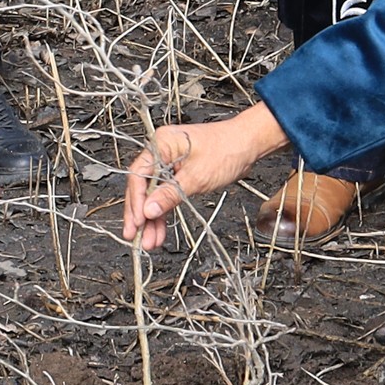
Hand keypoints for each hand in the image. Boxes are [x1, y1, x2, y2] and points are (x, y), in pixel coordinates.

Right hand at [120, 104, 288, 248]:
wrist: (249, 144)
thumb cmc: (227, 149)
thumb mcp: (196, 177)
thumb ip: (169, 195)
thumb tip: (148, 210)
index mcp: (160, 144)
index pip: (138, 176)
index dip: (136, 202)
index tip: (137, 223)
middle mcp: (161, 152)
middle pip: (143, 187)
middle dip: (140, 215)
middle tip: (136, 237)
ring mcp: (169, 164)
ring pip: (154, 195)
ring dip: (152, 218)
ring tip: (149, 241)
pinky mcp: (179, 174)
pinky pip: (166, 195)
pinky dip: (164, 212)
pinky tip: (160, 230)